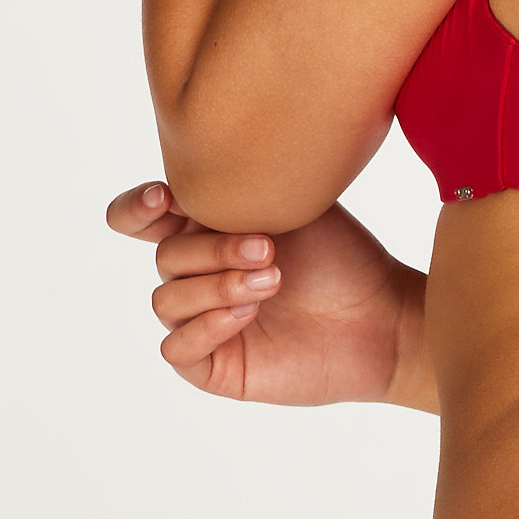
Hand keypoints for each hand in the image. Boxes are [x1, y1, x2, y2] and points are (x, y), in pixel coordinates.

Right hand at [104, 181, 435, 410]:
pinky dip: (207, 326)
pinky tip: (248, 314)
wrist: (382, 317)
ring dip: (218, 286)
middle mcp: (197, 274)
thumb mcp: (295, 206)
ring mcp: (200, 320)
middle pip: (165, 256)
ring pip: (167, 299)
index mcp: (205, 230)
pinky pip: (176, 347)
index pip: (141, 218)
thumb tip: (207, 153)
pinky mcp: (211, 365)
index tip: (163, 199)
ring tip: (273, 281)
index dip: (135, 208)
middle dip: (212, 249)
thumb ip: (244, 185)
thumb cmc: (343, 259)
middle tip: (267, 247)